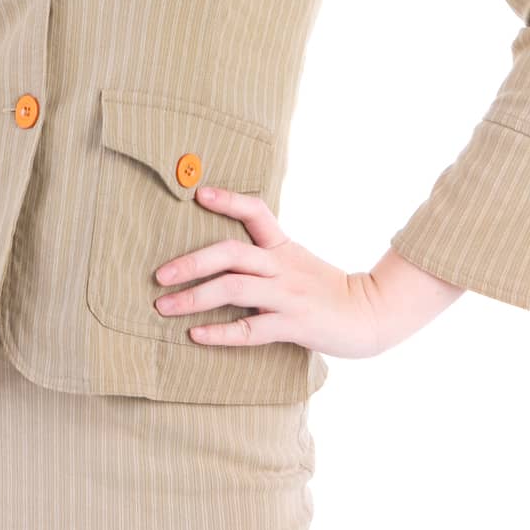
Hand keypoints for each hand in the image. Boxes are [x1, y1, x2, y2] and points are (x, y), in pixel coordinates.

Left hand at [152, 184, 385, 358]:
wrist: (370, 315)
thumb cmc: (327, 289)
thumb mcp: (297, 261)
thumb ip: (266, 255)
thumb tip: (221, 254)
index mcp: (283, 247)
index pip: (256, 212)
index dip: (228, 200)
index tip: (199, 194)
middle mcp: (282, 267)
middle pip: (231, 252)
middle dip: (191, 261)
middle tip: (158, 274)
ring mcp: (287, 296)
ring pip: (234, 289)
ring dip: (194, 297)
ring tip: (163, 306)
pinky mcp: (294, 325)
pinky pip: (251, 329)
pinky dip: (220, 333)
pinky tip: (196, 335)